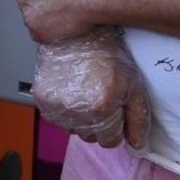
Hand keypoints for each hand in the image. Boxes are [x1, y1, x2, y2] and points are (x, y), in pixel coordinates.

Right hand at [32, 27, 150, 149]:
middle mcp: (76, 110)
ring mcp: (56, 104)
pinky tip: (69, 93)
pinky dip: (63, 111)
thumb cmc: (106, 56)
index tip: (112, 111)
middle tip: (98, 99)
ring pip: (71, 129)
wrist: (75, 34)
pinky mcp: (42, 98)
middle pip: (89, 136)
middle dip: (97, 123)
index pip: (110, 141)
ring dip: (79, 118)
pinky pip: (55, 119)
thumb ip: (138, 118)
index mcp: (101, 108)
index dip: (115, 127)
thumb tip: (135, 145)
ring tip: (83, 95)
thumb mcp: (133, 85)